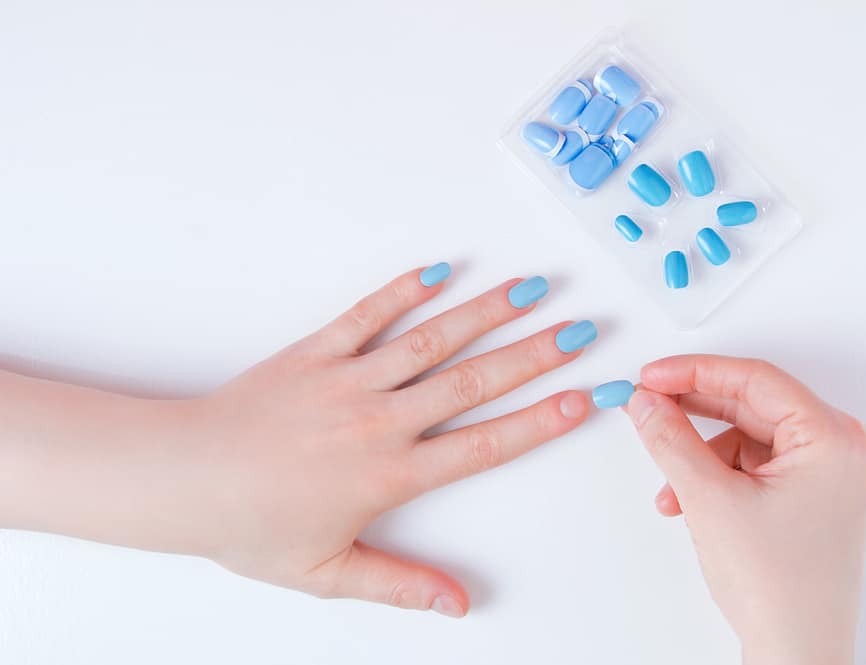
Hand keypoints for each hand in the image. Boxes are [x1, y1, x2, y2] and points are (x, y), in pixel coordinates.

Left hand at [0, 265, 594, 616]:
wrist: (183, 478)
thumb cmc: (251, 527)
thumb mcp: (329, 574)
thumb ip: (401, 585)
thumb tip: (459, 605)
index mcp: (390, 476)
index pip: (485, 444)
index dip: (540, 422)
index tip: (583, 400)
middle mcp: (380, 421)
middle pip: (473, 382)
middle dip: (535, 356)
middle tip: (583, 332)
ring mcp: (348, 380)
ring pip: (432, 341)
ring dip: (485, 313)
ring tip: (531, 289)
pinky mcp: (316, 352)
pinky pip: (367, 314)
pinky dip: (404, 291)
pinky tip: (440, 271)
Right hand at [625, 356, 865, 664]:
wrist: (796, 652)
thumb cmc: (780, 587)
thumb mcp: (710, 499)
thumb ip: (671, 440)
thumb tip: (646, 402)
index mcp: (831, 437)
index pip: (753, 379)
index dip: (694, 371)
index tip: (652, 375)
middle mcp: (835, 447)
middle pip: (749, 404)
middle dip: (691, 411)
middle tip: (647, 405)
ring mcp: (822, 473)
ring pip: (743, 436)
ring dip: (697, 453)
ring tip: (669, 482)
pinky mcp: (805, 494)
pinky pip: (749, 464)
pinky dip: (713, 475)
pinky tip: (686, 499)